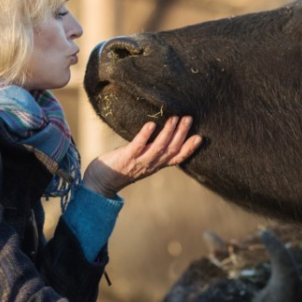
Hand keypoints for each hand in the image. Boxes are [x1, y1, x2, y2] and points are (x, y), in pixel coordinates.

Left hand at [83, 115, 200, 197]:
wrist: (101, 183)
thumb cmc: (120, 168)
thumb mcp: (142, 160)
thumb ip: (152, 150)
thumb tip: (162, 135)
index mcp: (156, 165)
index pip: (178, 158)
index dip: (190, 148)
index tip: (199, 137)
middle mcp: (151, 164)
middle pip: (171, 149)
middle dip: (181, 134)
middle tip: (188, 118)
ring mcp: (139, 162)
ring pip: (159, 148)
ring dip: (168, 132)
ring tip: (174, 118)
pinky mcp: (126, 158)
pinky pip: (138, 146)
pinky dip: (146, 135)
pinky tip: (150, 124)